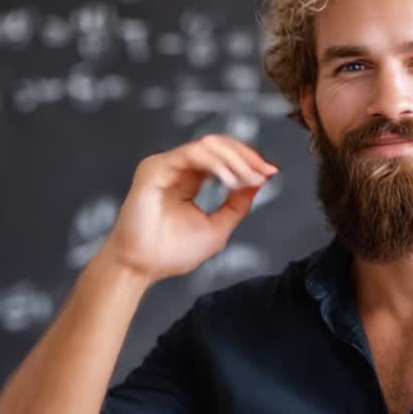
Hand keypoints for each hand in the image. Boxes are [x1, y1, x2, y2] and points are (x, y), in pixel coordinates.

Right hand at [99, 134, 278, 281]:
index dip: (248, 161)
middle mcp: (179, 168)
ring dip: (235, 160)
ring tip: (249, 178)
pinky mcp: (156, 168)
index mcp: (191, 179)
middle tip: (264, 172)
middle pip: (219, 146)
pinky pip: (192, 154)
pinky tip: (230, 179)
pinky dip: (216, 164)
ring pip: (209, 146)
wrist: (142, 267)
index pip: (223, 158)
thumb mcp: (217, 227)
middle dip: (246, 157)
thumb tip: (259, 181)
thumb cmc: (171, 252)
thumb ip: (238, 204)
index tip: (270, 172)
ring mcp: (167, 165)